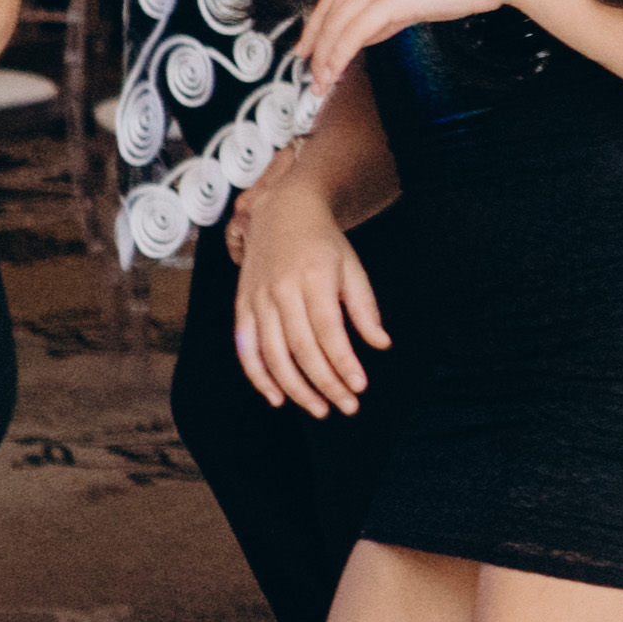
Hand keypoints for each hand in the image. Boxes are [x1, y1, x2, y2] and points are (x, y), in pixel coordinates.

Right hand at [230, 181, 389, 415]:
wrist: (281, 212)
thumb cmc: (324, 244)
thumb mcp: (353, 268)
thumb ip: (365, 308)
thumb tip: (381, 345)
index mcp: (313, 278)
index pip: (328, 331)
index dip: (343, 362)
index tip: (360, 387)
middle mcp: (281, 290)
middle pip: (301, 348)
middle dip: (325, 383)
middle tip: (347, 407)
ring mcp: (257, 299)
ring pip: (273, 354)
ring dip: (296, 388)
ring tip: (320, 409)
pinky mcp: (242, 306)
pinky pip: (246, 348)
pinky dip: (258, 376)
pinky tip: (277, 398)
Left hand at [290, 0, 540, 97]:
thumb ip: (389, 8)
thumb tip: (370, 31)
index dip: (317, 25)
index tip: (310, 47)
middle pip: (329, 11)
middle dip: (316, 46)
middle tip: (311, 72)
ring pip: (338, 24)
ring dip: (326, 57)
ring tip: (322, 80)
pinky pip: (355, 32)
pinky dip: (340, 54)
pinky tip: (336, 70)